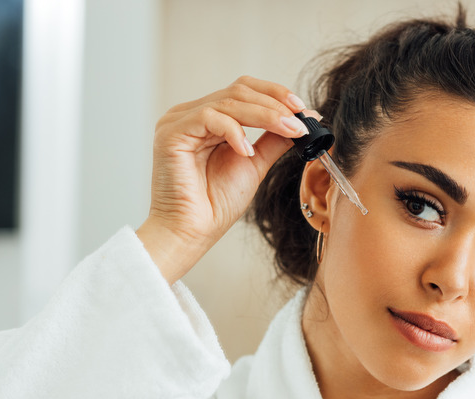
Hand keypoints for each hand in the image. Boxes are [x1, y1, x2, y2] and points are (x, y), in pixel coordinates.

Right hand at [136, 76, 318, 283]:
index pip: (244, 90)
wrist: (191, 232)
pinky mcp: (171, 132)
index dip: (275, 94)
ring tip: (289, 131)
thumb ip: (274, 140)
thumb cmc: (215, 204)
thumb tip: (303, 120)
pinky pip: (208, 117)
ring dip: (265, 115)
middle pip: (239, 91)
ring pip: (228, 101)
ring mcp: (179, 121)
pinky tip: (247, 152)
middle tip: (300, 122)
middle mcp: (192, 115)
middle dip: (275, 105)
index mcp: (209, 119)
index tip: (304, 110)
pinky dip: (234, 131)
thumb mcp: (255, 164)